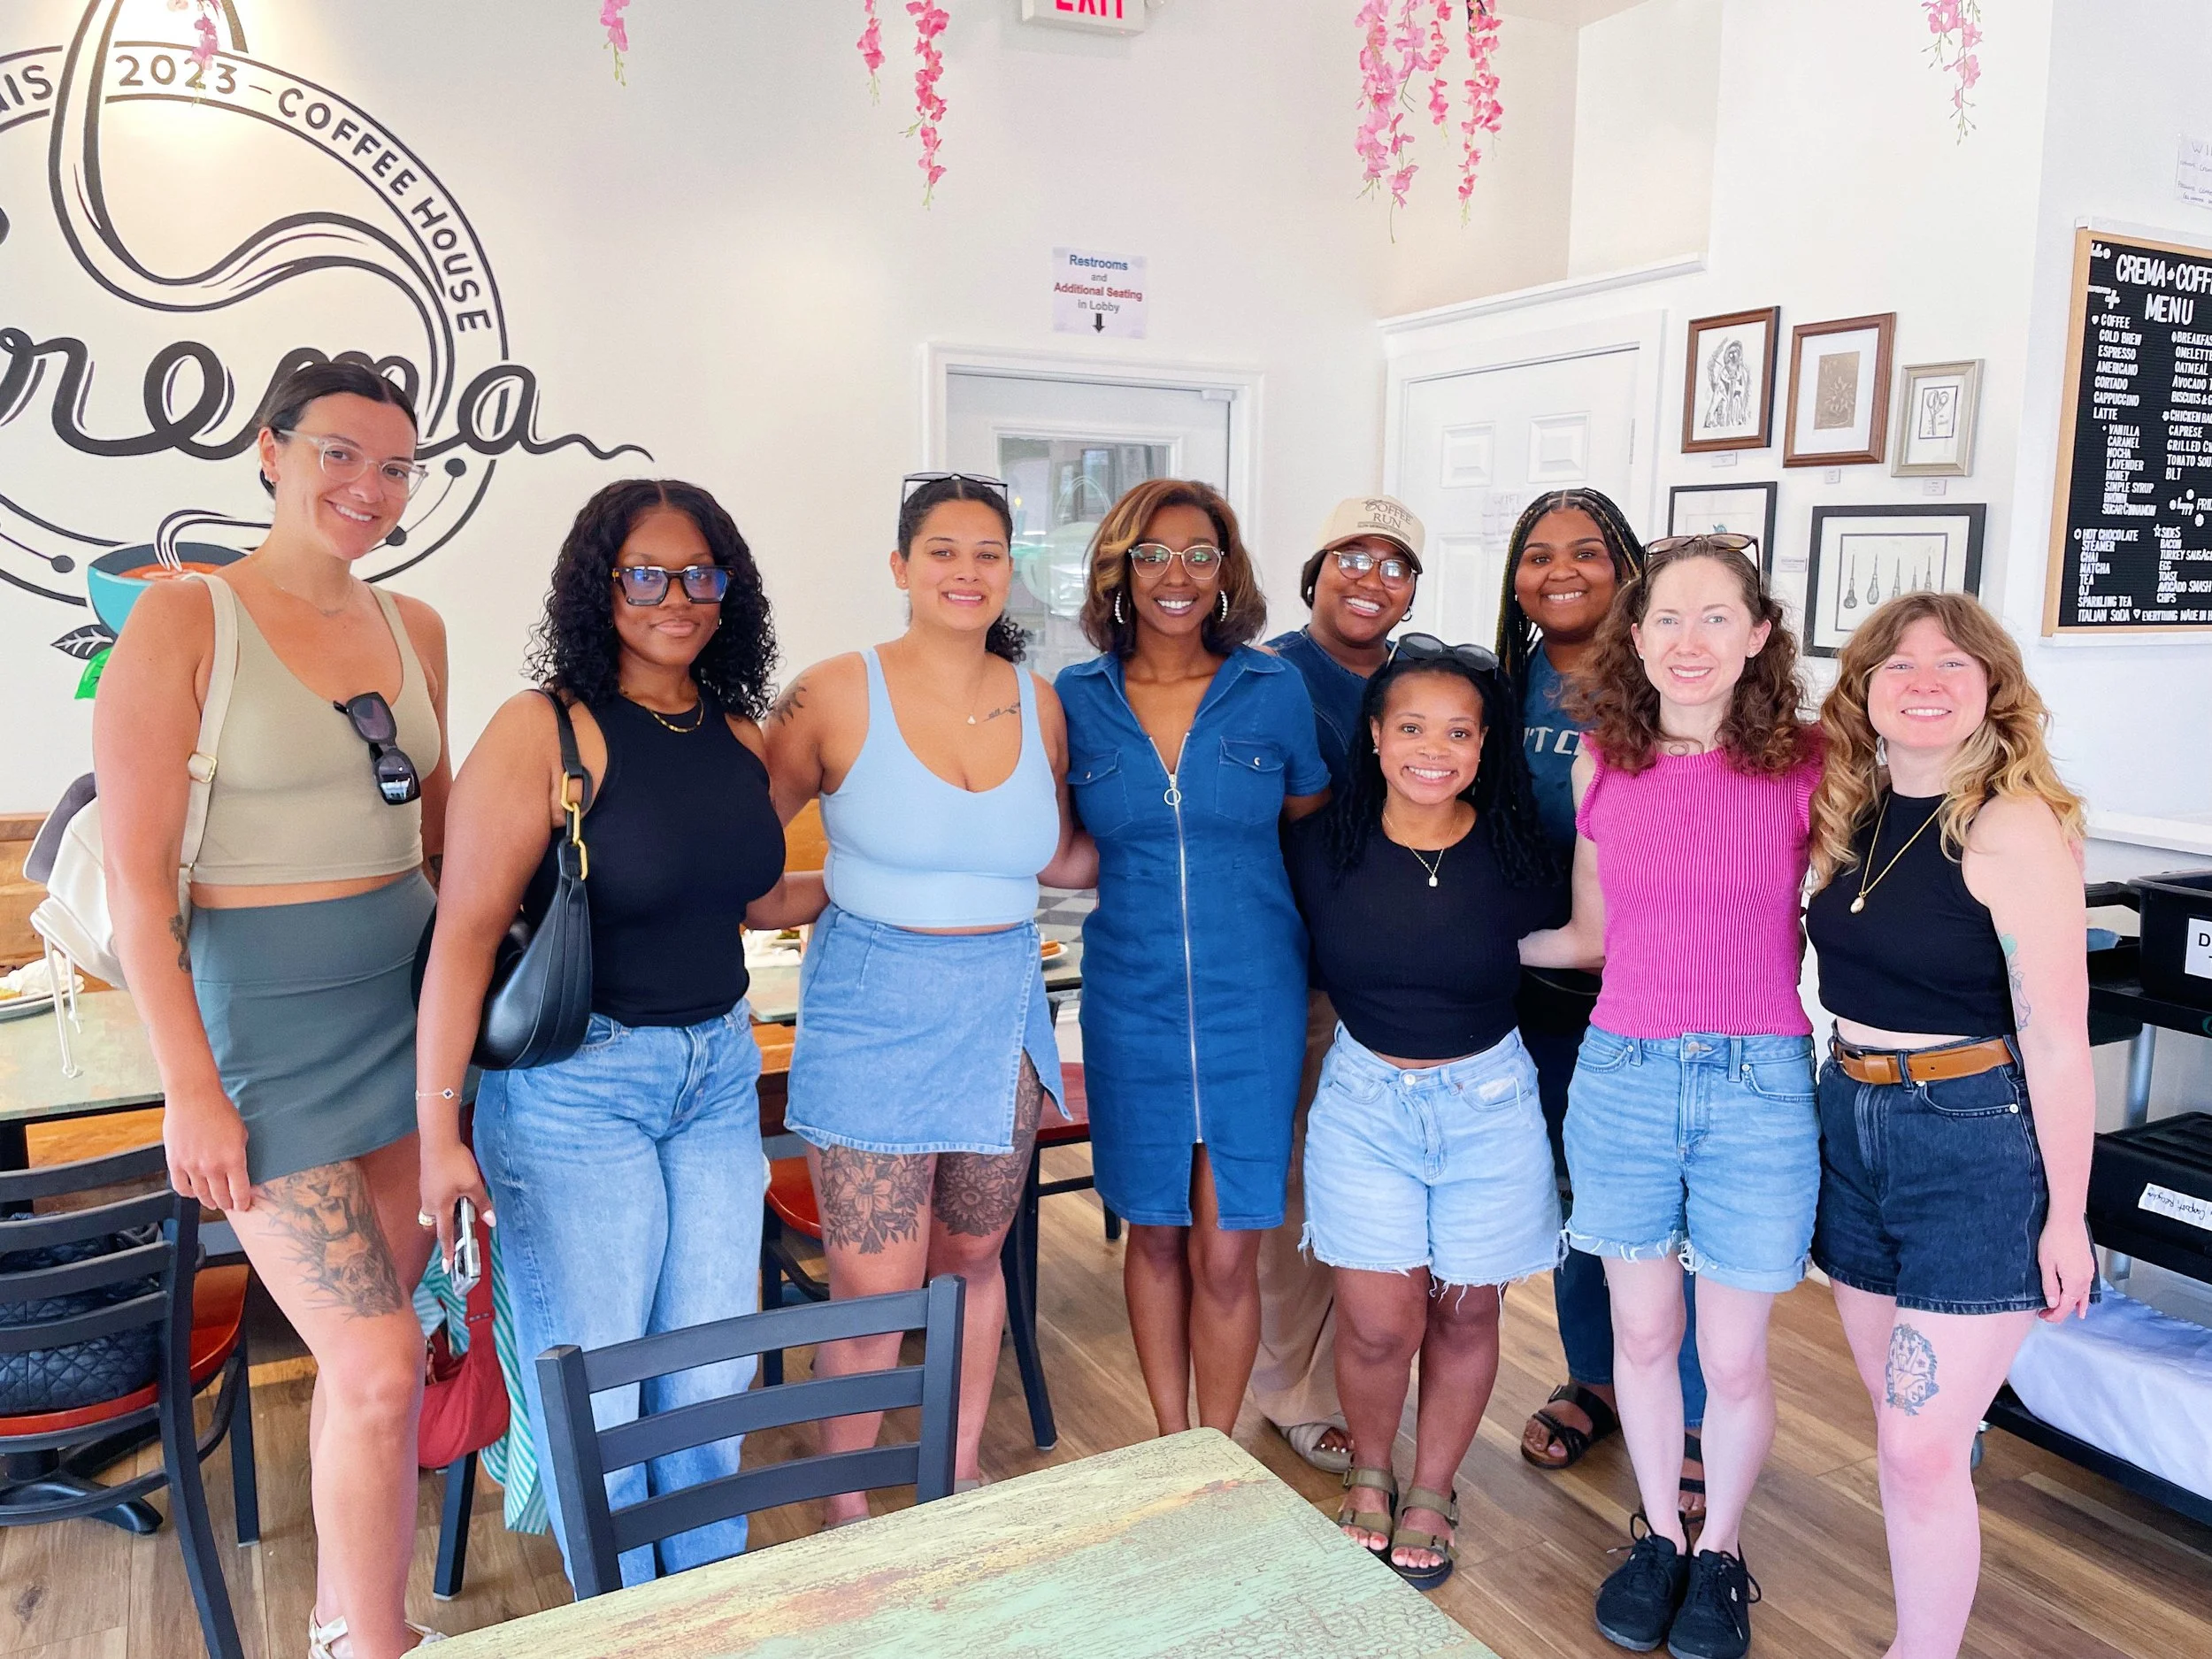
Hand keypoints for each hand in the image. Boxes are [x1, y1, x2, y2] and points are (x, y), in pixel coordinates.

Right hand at [164, 1085, 251, 1213]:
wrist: (194, 1097)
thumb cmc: (220, 1110)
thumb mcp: (241, 1133)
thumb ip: (238, 1154)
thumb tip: (238, 1170)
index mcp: (233, 1160)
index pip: (240, 1192)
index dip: (242, 1203)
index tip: (244, 1206)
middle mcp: (213, 1167)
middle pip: (221, 1196)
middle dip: (227, 1204)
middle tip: (229, 1205)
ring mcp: (192, 1167)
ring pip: (201, 1195)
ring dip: (209, 1201)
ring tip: (213, 1203)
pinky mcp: (175, 1163)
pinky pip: (181, 1187)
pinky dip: (189, 1193)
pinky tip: (194, 1192)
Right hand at [419, 1137, 495, 1273]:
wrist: (437, 1141)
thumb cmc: (455, 1163)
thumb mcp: (473, 1184)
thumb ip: (482, 1204)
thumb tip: (491, 1222)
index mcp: (440, 1207)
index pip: (444, 1235)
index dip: (448, 1251)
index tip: (447, 1267)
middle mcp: (429, 1203)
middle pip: (435, 1225)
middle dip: (444, 1232)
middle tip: (457, 1233)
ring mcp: (426, 1193)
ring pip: (433, 1212)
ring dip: (444, 1215)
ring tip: (459, 1210)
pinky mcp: (426, 1183)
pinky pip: (433, 1201)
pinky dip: (443, 1204)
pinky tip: (454, 1192)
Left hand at [2037, 1213, 2096, 1321]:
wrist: (2067, 1219)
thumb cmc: (2055, 1238)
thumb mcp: (2046, 1264)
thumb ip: (2049, 1286)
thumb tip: (2052, 1303)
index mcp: (2074, 1282)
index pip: (2065, 1307)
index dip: (2054, 1315)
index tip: (2043, 1316)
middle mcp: (2085, 1279)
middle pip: (2075, 1303)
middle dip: (2062, 1311)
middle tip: (2048, 1314)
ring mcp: (2089, 1272)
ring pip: (2083, 1295)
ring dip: (2075, 1305)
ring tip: (2072, 1314)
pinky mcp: (2088, 1264)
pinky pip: (2086, 1286)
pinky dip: (2083, 1295)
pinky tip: (2081, 1296)